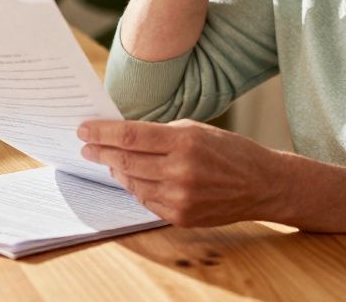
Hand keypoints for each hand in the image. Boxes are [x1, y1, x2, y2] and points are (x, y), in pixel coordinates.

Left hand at [78, 118, 281, 226]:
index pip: (130, 136)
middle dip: (101, 152)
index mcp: (184, 141)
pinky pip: (146, 201)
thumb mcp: (196, 128)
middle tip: (87, 146)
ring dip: (116, 170)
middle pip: (126, 161)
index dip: (102, 133)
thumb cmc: (229, 150)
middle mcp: (180, 171)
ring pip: (133, 183)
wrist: (261, 184)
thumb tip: (122, 135)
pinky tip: (131, 177)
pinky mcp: (181, 216)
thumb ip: (160, 133)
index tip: (84, 129)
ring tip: (108, 161)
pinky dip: (135, 187)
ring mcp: (180, 197)